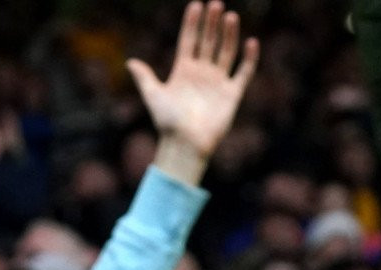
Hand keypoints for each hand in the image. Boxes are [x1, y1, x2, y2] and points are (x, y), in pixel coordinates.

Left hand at [128, 0, 257, 180]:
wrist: (184, 145)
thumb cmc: (167, 123)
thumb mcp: (153, 96)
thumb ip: (145, 78)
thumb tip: (129, 62)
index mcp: (183, 71)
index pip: (189, 41)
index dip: (192, 24)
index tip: (195, 5)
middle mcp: (201, 73)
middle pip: (209, 42)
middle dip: (212, 23)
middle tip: (216, 4)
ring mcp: (217, 82)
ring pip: (226, 52)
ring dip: (229, 34)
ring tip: (230, 16)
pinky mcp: (232, 94)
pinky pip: (243, 72)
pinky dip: (249, 59)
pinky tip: (250, 42)